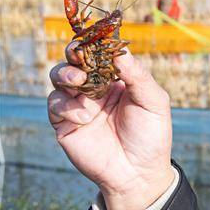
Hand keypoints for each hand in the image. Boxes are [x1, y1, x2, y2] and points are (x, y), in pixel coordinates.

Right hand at [47, 45, 174, 209]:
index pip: (101, 54)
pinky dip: (67, 106)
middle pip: (75, 60)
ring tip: (79, 81)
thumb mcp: (154, 103)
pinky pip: (56, 104)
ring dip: (66, 74)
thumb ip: (138, 77)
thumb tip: (120, 52)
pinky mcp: (65, 122)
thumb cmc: (150, 136)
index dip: (96, 43)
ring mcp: (78, 104)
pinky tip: (85, 117)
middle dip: (75, 53)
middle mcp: (95, 88)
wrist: (137, 173)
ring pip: (59, 77)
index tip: (95, 36)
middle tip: (79, 55)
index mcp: (117, 80)